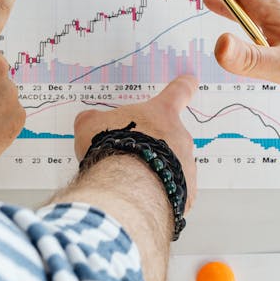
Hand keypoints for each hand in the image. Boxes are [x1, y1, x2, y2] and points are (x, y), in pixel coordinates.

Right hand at [73, 74, 197, 210]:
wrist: (125, 187)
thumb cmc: (112, 150)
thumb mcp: (90, 126)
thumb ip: (93, 120)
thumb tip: (89, 120)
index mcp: (162, 114)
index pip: (178, 92)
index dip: (183, 86)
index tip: (190, 81)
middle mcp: (180, 137)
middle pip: (171, 136)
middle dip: (153, 146)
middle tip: (130, 156)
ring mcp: (187, 166)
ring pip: (173, 167)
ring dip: (156, 171)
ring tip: (131, 181)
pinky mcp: (186, 194)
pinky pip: (174, 193)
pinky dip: (159, 196)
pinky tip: (140, 199)